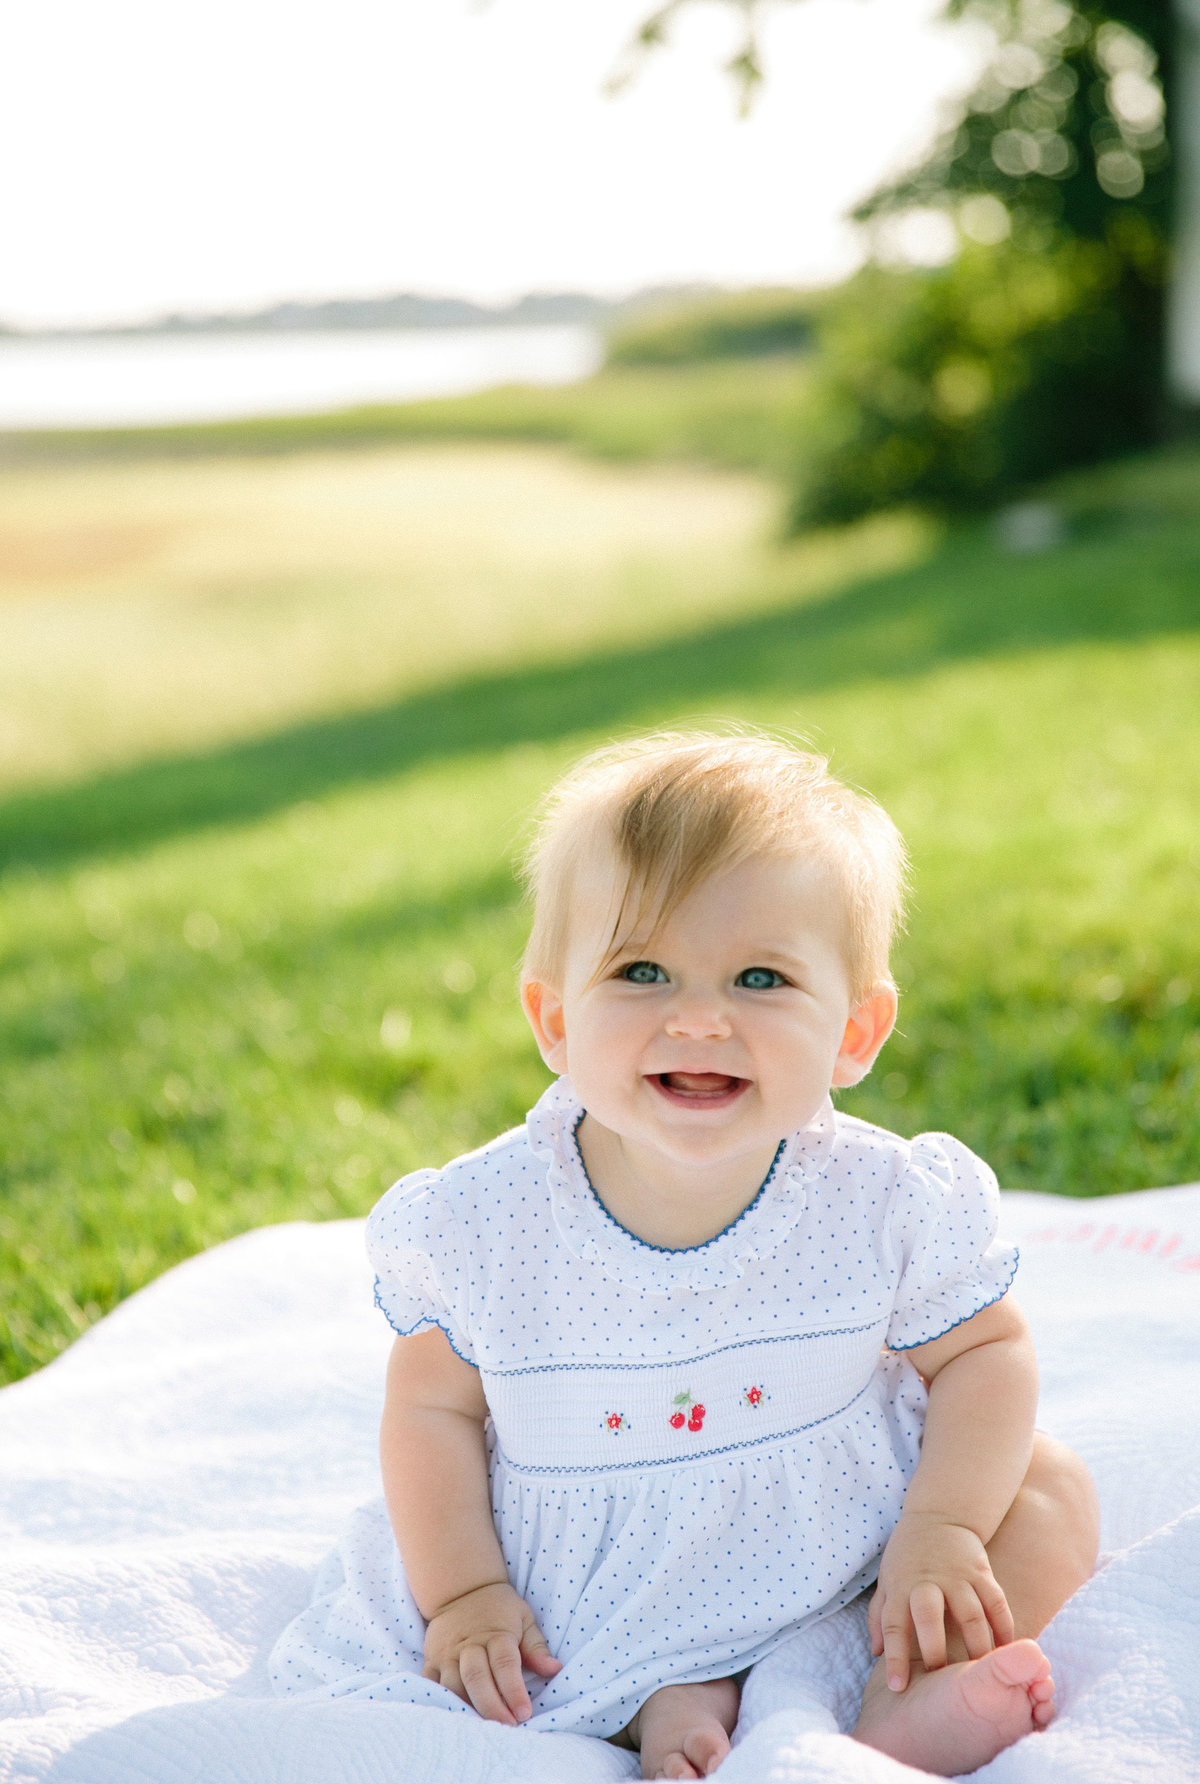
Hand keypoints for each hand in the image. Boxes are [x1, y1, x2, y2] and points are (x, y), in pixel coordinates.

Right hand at [422, 1581, 561, 1724]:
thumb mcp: (524, 1618)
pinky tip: (453, 1716)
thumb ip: (536, 1647)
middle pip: (476, 1677)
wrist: (461, 1589)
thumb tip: (554, 1669)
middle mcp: (469, 1644)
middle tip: (506, 1727)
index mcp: (496, 1634)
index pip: (505, 1665)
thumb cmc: (499, 1608)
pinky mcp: (431, 1659)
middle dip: (491, 1706)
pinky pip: (431, 1684)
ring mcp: (447, 1653)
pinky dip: (440, 1701)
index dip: (514, 1691)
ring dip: (467, 1707)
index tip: (524, 1714)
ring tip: (482, 1728)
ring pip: (452, 1684)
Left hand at [869, 1512, 1014, 1690]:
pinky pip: (997, 1604)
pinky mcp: (982, 1572)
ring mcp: (958, 1576)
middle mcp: (928, 1581)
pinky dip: (1005, 1629)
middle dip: (935, 1650)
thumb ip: (879, 1615)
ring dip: (977, 1647)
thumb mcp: (886, 1579)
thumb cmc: (908, 1556)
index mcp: (900, 1586)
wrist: (939, 1514)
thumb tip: (876, 1653)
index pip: (892, 1624)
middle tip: (943, 1679)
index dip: (894, 1657)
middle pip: (930, 1616)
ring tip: (981, 1673)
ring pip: (971, 1615)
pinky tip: (1007, 1652)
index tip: (897, 1687)